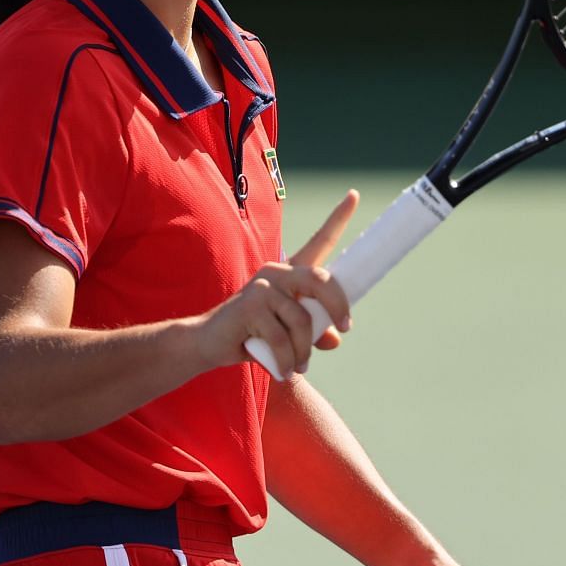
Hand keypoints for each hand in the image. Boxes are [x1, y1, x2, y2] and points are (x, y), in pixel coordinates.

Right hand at [192, 190, 358, 375]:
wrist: (210, 343)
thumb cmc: (254, 335)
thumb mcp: (290, 334)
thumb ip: (314, 332)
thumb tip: (335, 339)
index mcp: (290, 272)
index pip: (319, 241)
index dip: (339, 218)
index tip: (355, 194)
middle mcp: (278, 272)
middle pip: (322, 281)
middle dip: (338, 307)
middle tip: (345, 328)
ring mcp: (262, 287)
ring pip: (302, 321)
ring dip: (304, 351)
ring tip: (298, 366)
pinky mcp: (250, 306)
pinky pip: (282, 339)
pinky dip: (288, 361)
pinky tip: (284, 371)